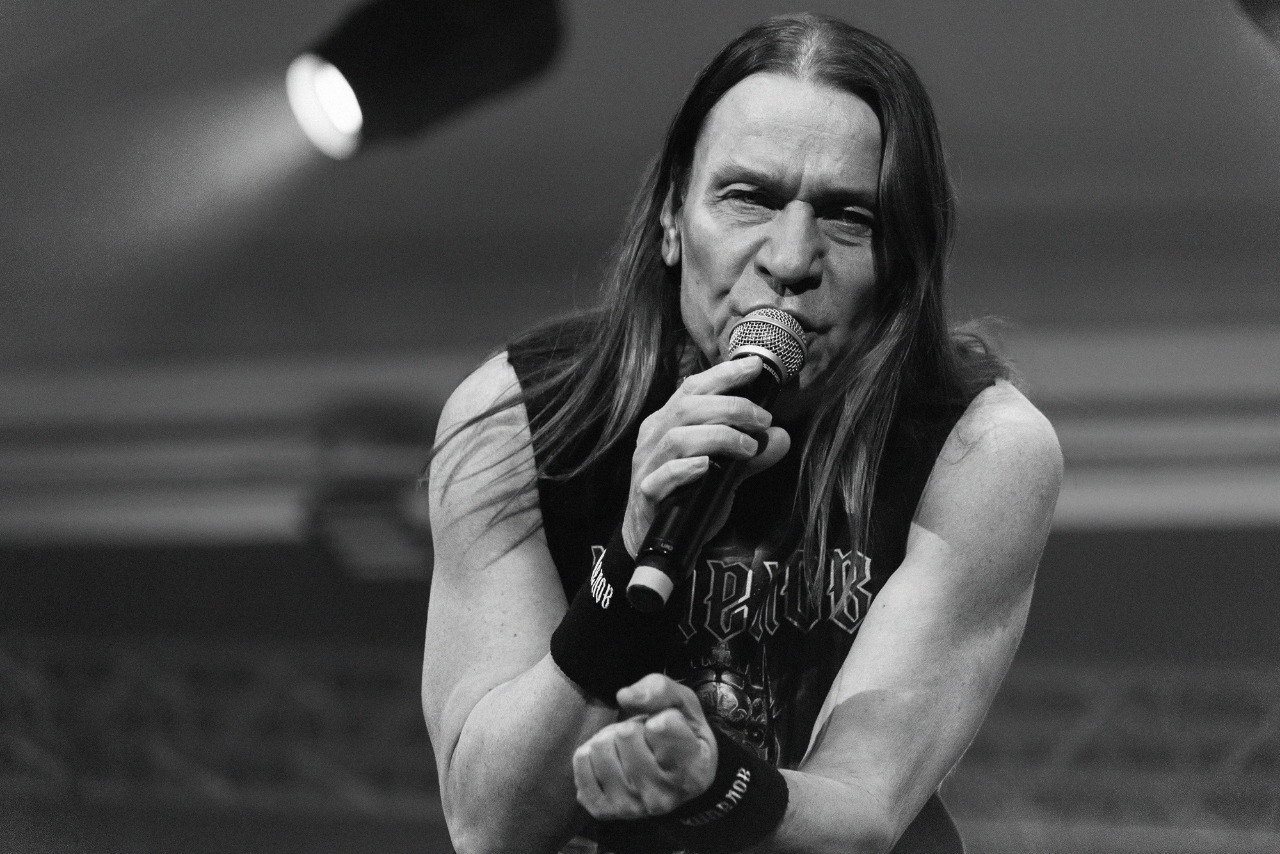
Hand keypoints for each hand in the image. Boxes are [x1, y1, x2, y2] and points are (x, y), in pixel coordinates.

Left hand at [572, 674, 717, 819]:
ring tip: (628, 749)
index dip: (662, 715)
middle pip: (625, 734)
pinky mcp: (603, 810)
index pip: (661, 726)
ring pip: (601, 747)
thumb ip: (660, 690)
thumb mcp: (682, 703)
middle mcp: (663, 798)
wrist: (669, 772)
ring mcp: (631, 808)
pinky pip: (581, 762)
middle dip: (632, 726)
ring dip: (611, 739)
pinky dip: (591, 752)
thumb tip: (624, 697)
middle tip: (645, 738)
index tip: (670, 728)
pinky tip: (612, 759)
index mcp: (693, 774)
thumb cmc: (680, 732)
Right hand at [622, 356, 791, 555]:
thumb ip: (750, 455)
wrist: (654, 541)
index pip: (692, 388)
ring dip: (719, 436)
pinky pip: (665, 475)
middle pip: (688, 407)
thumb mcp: (723, 473)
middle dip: (731, 407)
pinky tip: (709, 467)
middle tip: (763, 419)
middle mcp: (653, 438)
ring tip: (749, 446)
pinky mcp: (647, 493)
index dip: (722, 375)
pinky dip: (689, 468)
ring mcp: (647, 465)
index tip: (754, 366)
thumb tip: (782, 436)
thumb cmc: (687, 498)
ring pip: (678, 437)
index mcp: (667, 423)